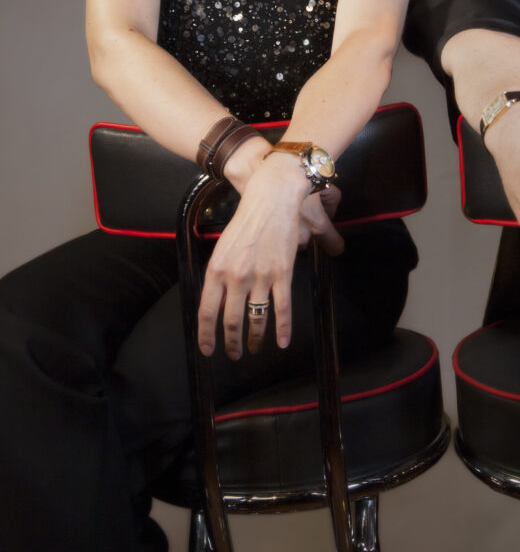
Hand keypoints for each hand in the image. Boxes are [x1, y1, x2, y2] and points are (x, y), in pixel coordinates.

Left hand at [197, 153, 343, 359]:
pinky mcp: (281, 273)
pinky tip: (282, 342)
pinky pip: (282, 308)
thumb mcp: (224, 245)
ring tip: (253, 349)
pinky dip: (282, 328)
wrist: (271, 197)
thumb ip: (221, 274)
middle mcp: (235, 276)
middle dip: (231, 342)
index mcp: (216, 268)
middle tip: (233, 354)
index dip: (206, 335)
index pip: (206, 311)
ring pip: (255, 318)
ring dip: (254, 339)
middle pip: (230, 320)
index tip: (208, 350)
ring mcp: (259, 276)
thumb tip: (220, 300)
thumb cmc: (247, 219)